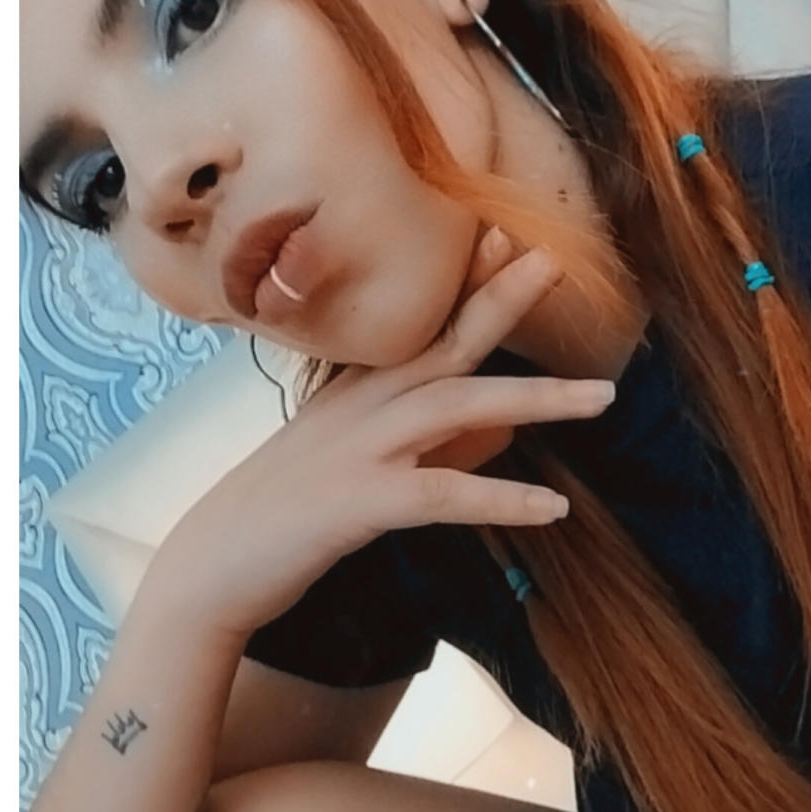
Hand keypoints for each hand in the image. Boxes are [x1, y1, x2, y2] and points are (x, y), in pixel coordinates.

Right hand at [142, 231, 615, 642]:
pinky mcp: (358, 503)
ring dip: (536, 397)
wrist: (209, 571)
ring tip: (602, 398)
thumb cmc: (277, 518)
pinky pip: (443, 497)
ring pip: (457, 406)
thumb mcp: (341, 463)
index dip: (465, 283)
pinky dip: (501, 499)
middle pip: (444, 343)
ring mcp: (357, 450)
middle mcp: (356, 407)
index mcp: (352, 394)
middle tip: (553, 261)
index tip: (507, 241)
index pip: (419, 327)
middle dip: (501, 301)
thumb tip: (476, 431)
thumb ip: (405, 441)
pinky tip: (553, 507)